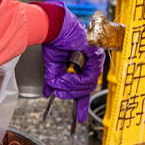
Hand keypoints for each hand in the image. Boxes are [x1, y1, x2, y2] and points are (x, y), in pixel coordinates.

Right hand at [41, 7, 103, 121]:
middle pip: (86, 89)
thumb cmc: (54, 41)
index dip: (82, 104)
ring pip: (86, 85)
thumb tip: (48, 94)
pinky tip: (65, 77)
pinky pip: (86, 78)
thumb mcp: (53, 66)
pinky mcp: (95, 55)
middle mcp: (93, 63)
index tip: (80, 118)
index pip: (86, 88)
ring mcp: (96, 59)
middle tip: (57, 90)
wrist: (54, 27)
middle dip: (71, 93)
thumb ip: (54, 81)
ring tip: (58, 81)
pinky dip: (73, 81)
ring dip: (70, 87)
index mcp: (84, 65)